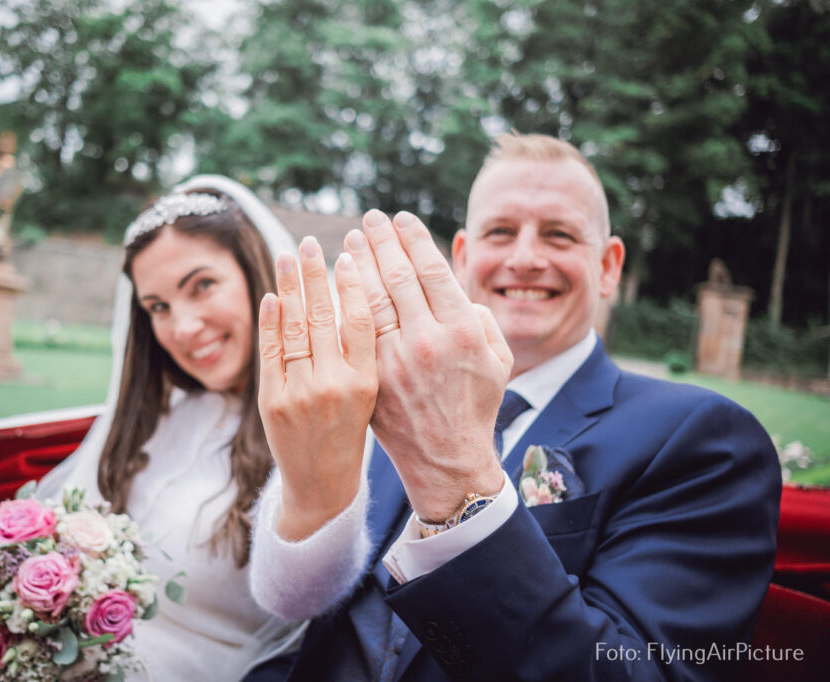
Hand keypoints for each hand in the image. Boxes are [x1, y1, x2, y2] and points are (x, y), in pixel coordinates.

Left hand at [258, 236, 377, 539]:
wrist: (322, 484)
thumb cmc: (352, 433)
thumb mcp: (372, 394)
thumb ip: (365, 352)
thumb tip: (354, 296)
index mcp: (366, 382)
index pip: (360, 321)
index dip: (352, 285)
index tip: (346, 256)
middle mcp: (334, 385)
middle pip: (322, 317)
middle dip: (314, 274)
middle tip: (310, 243)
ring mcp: (300, 393)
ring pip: (294, 328)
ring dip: (289, 287)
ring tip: (287, 256)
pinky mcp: (272, 401)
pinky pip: (271, 351)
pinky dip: (270, 321)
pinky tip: (271, 295)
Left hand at [345, 210, 513, 521]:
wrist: (447, 459)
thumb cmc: (476, 403)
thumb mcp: (497, 358)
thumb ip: (479, 315)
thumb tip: (449, 286)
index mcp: (463, 330)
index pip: (431, 269)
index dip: (412, 238)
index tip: (400, 219)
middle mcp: (428, 340)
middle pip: (396, 276)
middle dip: (380, 241)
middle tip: (368, 219)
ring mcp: (396, 361)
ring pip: (369, 300)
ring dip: (358, 265)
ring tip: (350, 242)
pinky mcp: (371, 379)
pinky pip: (352, 332)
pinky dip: (343, 303)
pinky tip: (335, 284)